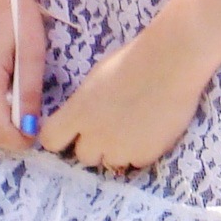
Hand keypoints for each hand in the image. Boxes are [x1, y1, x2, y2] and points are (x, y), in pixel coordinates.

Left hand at [39, 21, 210, 170]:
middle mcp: (94, 136)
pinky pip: (135, 162)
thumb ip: (87, 103)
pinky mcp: (143, 156)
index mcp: (78, 111)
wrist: (170, 63)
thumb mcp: (98, 77)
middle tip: (111, 125)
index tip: (70, 131)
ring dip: (117, 150)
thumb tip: (86, 114)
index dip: (60, 136)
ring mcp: (119, 149)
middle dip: (94, 143)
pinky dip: (140, 151)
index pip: (51, 139)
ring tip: (135, 126)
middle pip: (83, 155)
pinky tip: (151, 130)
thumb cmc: (134, 59)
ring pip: (109, 161)